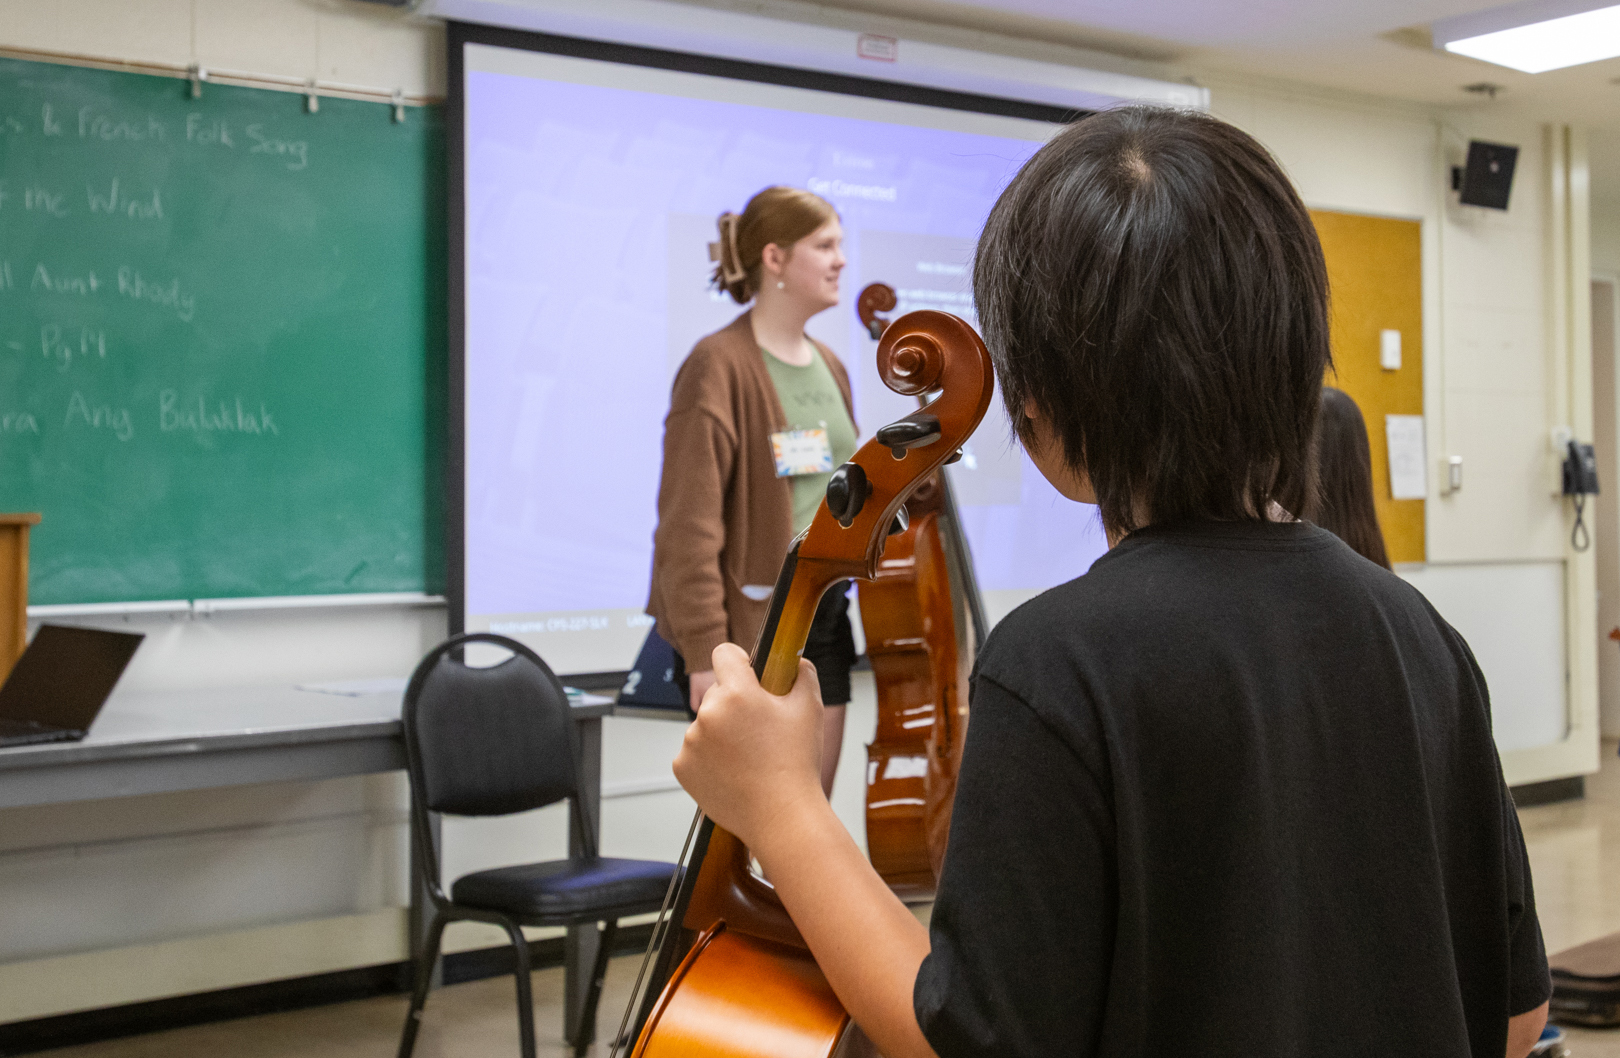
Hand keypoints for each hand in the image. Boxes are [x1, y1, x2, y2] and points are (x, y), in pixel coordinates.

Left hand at [673, 643, 824, 847]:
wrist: (781, 816)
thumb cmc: (796, 764)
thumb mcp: (811, 708)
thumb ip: (802, 672)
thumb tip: (794, 662)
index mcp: (737, 693)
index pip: (724, 653)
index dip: (739, 661)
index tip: (748, 674)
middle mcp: (708, 713)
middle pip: (717, 693)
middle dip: (735, 704)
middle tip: (760, 730)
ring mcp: (691, 742)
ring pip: (706, 724)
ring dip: (722, 734)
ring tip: (749, 757)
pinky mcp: (682, 766)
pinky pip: (695, 751)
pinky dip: (710, 758)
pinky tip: (734, 771)